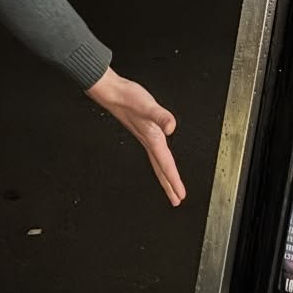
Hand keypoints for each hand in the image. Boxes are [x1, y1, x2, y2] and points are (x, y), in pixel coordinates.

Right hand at [85, 66, 185, 205]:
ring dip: (164, 176)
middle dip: (169, 186)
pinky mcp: (144, 131)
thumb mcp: (148, 106)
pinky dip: (160, 160)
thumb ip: (161, 116)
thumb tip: (171, 126)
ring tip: (170, 186)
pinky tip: (161, 158)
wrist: (112, 92)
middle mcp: (149, 141)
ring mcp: (146, 137)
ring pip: (157, 163)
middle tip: (176, 200)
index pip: (166, 165)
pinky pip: (155, 152)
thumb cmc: (127, 98)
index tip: (180, 195)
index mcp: (152, 139)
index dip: (174, 181)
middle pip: (161, 169)